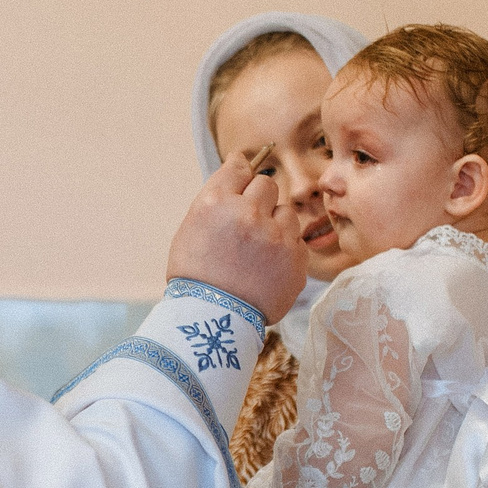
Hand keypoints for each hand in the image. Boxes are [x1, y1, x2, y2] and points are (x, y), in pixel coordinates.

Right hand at [167, 146, 303, 326]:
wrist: (212, 321)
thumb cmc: (195, 276)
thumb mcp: (190, 229)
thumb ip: (216, 198)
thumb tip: (238, 167)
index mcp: (217, 203)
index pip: (240, 166)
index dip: (241, 172)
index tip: (242, 180)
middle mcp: (249, 214)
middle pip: (267, 183)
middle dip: (259, 198)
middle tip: (248, 220)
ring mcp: (276, 237)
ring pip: (286, 211)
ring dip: (275, 223)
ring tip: (259, 248)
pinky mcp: (296, 259)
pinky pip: (296, 240)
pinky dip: (285, 249)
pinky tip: (268, 265)